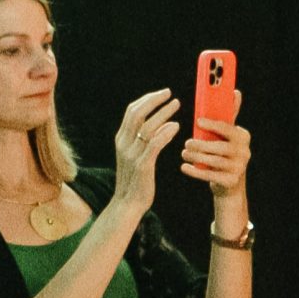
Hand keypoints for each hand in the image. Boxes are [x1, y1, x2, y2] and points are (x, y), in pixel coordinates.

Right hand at [111, 89, 182, 214]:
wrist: (128, 204)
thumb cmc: (136, 180)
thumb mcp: (136, 156)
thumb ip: (145, 139)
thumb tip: (163, 123)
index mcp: (121, 139)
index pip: (131, 111)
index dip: (147, 99)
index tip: (162, 93)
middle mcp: (124, 144)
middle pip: (137, 114)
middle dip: (154, 100)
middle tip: (170, 94)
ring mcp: (132, 154)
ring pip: (147, 126)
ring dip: (163, 113)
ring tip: (177, 105)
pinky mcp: (142, 165)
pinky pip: (154, 144)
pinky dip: (165, 132)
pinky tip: (176, 126)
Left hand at [180, 92, 250, 195]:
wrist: (229, 184)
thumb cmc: (224, 153)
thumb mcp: (227, 135)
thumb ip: (228, 116)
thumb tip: (235, 92)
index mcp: (243, 136)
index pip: (227, 128)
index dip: (212, 124)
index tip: (198, 121)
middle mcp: (244, 152)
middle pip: (219, 147)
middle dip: (201, 144)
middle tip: (187, 143)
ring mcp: (238, 168)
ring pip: (213, 161)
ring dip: (196, 157)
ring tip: (185, 154)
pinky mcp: (230, 181)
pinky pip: (210, 175)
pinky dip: (195, 171)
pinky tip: (184, 167)